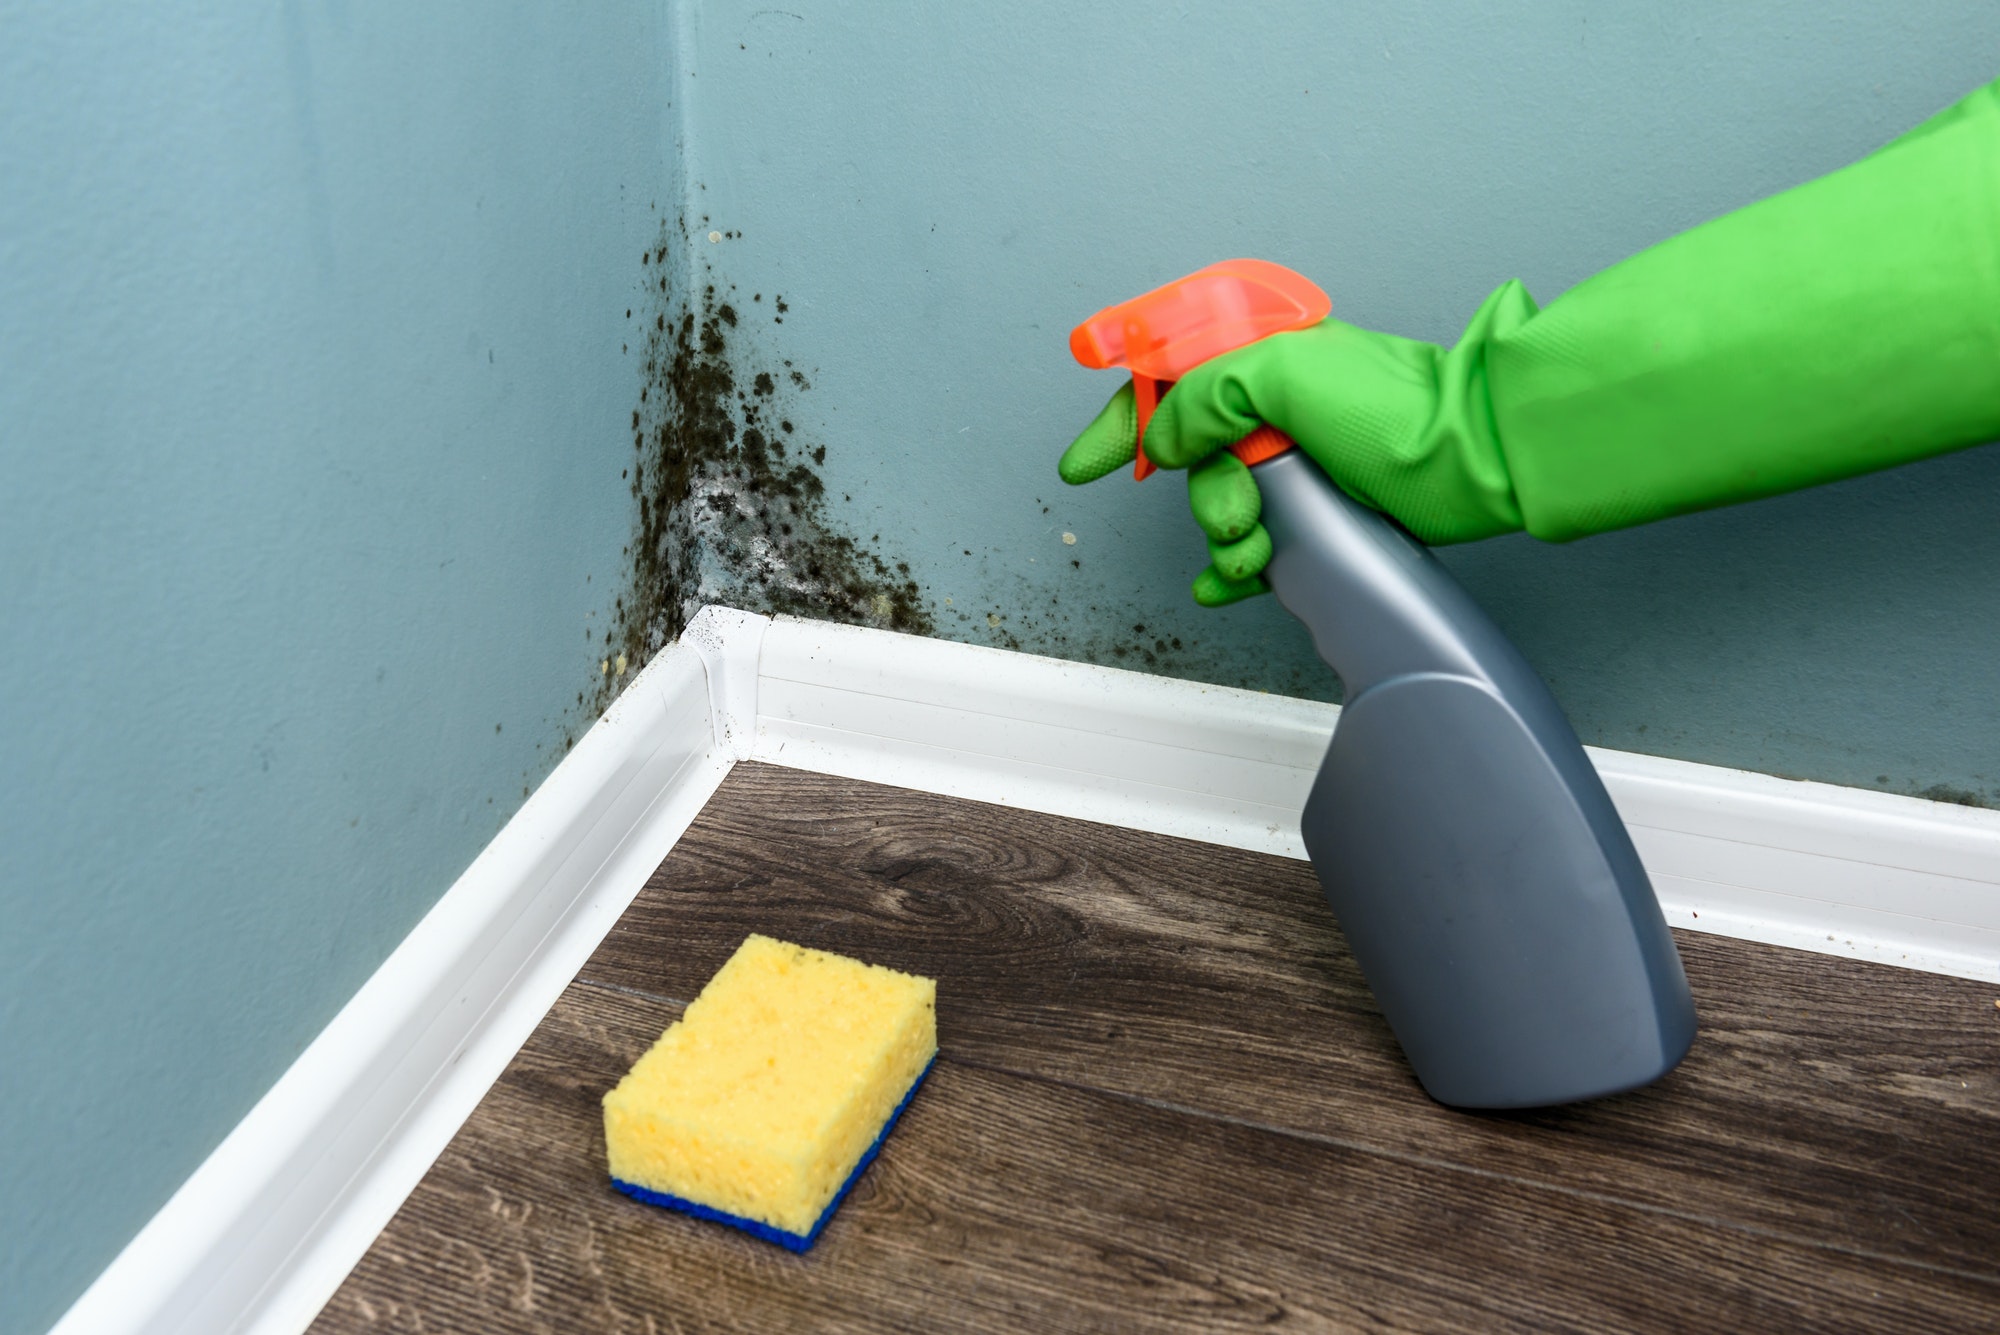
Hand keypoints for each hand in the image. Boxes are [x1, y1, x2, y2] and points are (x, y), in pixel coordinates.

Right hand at [1059, 287, 1533, 605]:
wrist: (1472, 459)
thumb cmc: (1396, 407)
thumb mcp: (1281, 375)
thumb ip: (1206, 397)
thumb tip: (1165, 437)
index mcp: (1259, 358)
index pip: (1167, 382)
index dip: (1122, 422)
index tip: (1088, 463)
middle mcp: (1274, 406)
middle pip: (1193, 457)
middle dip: (1202, 494)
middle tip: (1235, 513)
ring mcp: (1297, 457)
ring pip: (1223, 504)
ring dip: (1226, 537)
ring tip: (1255, 550)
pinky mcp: (1320, 504)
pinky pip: (1256, 538)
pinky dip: (1235, 566)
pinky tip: (1227, 584)